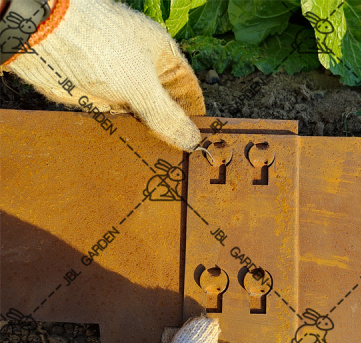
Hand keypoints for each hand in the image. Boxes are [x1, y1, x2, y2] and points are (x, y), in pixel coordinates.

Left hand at [3, 0, 205, 150]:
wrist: (41, 37)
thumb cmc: (100, 49)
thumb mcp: (142, 85)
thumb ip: (167, 116)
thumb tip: (193, 141)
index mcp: (162, 57)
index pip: (189, 91)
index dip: (195, 117)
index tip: (200, 145)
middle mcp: (145, 71)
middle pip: (167, 107)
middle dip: (173, 132)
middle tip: (182, 164)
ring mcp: (123, 86)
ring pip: (145, 117)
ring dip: (151, 138)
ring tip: (163, 166)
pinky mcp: (102, 99)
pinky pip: (122, 122)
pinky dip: (130, 138)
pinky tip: (139, 157)